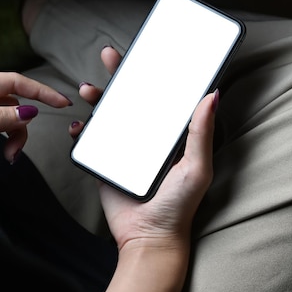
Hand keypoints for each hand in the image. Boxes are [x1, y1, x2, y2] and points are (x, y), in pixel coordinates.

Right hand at [84, 46, 216, 291]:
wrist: (148, 239)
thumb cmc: (178, 206)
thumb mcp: (196, 167)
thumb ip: (200, 132)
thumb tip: (213, 94)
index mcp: (169, 135)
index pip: (159, 96)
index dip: (150, 72)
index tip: (144, 52)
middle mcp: (145, 138)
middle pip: (130, 98)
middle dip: (118, 75)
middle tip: (110, 56)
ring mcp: (123, 149)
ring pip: (107, 114)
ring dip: (96, 98)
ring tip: (88, 90)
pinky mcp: (104, 163)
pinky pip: (89, 141)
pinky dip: (80, 131)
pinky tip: (78, 126)